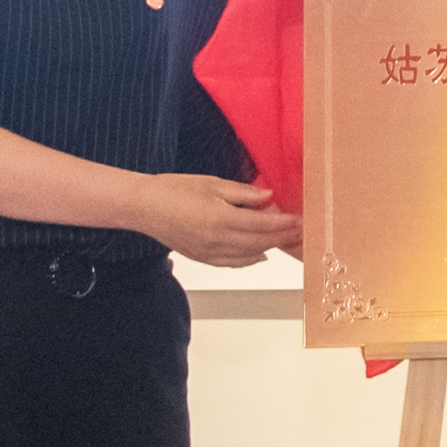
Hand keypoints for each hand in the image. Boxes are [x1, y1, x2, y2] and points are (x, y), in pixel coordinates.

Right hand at [142, 174, 301, 266]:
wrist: (145, 207)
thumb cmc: (175, 189)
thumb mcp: (213, 183)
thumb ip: (243, 193)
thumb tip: (268, 197)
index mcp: (221, 218)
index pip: (262, 224)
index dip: (284, 224)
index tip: (300, 220)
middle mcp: (217, 240)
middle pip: (259, 242)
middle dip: (283, 238)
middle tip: (301, 233)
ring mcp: (209, 252)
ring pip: (249, 256)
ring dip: (270, 249)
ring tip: (287, 242)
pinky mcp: (202, 258)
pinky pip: (232, 263)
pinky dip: (250, 261)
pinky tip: (261, 255)